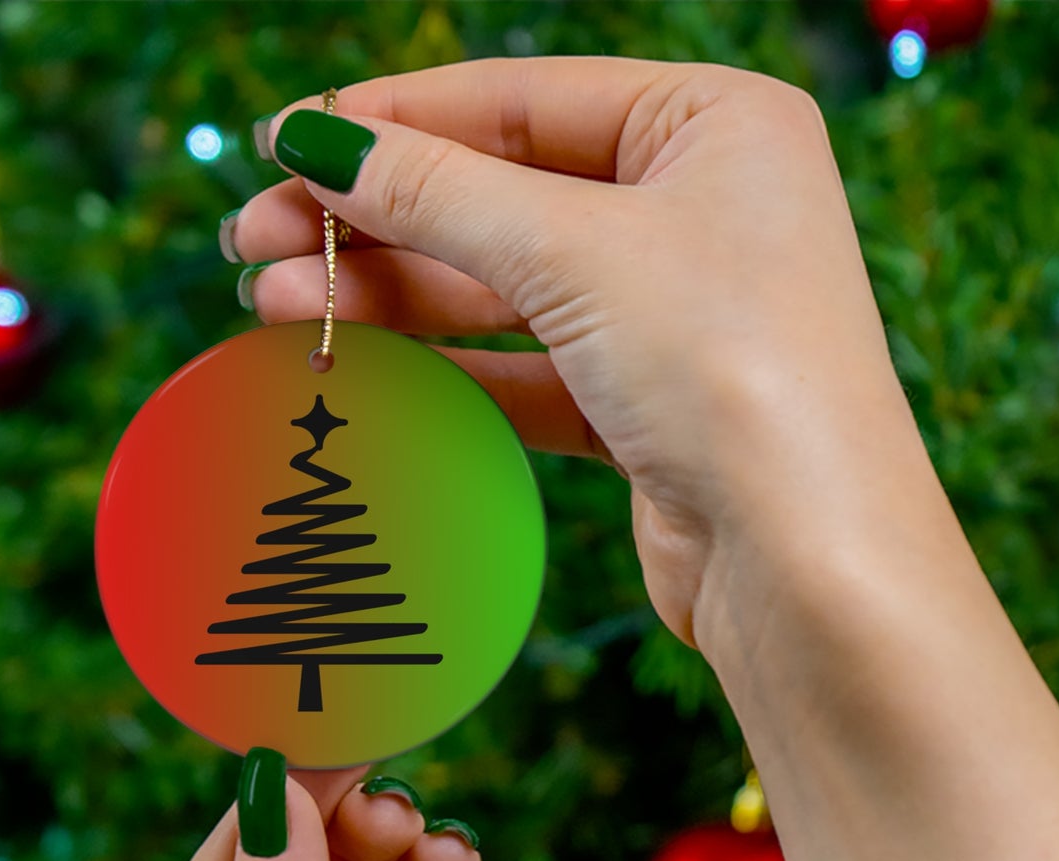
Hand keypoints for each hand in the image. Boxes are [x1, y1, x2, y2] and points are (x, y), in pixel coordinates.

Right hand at [228, 56, 926, 655]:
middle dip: (376, 219)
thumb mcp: (574, 252)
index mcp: (716, 124)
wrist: (806, 562)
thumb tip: (317, 141)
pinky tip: (360, 364)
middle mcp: (702, 210)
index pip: (523, 99)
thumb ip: (438, 192)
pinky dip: (447, 369)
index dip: (394, 120)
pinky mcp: (649, 408)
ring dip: (392, 297)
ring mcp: (676, 314)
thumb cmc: (729, 370)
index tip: (283, 142)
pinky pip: (528, 369)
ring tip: (274, 307)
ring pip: (507, 288)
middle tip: (252, 242)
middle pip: (504, 195)